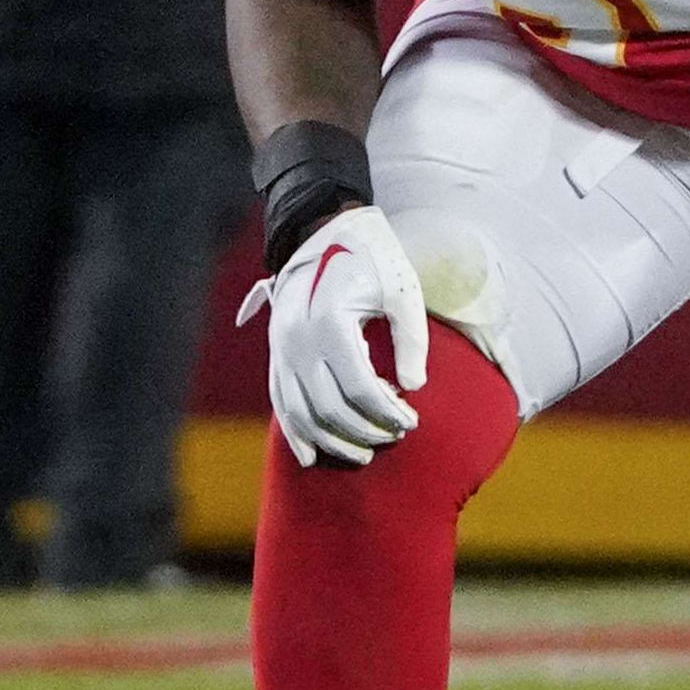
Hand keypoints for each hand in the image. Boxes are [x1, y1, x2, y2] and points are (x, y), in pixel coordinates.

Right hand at [237, 204, 426, 466]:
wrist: (325, 232)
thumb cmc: (374, 260)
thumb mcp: (403, 292)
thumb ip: (412, 340)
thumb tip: (413, 388)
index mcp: (330, 322)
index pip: (361, 389)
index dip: (388, 413)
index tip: (412, 420)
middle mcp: (298, 339)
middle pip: (331, 408)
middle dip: (366, 430)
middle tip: (396, 435)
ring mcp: (281, 348)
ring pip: (301, 413)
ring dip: (333, 440)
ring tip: (364, 453)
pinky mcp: (276, 353)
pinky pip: (279, 402)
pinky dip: (295, 433)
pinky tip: (310, 458)